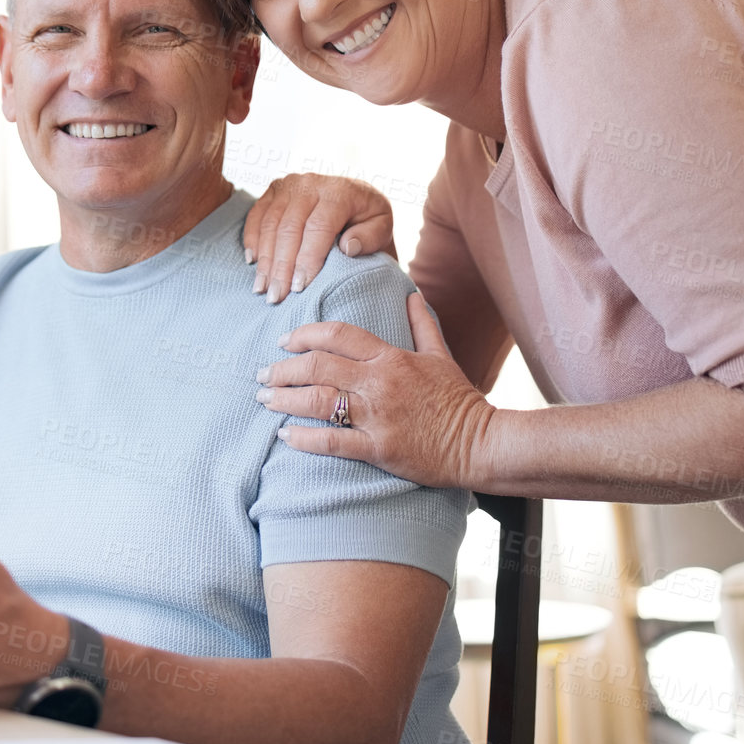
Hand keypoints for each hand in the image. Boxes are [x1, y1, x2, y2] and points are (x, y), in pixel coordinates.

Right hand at [243, 174, 394, 303]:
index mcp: (340, 191)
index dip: (307, 259)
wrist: (355, 197)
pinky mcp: (274, 189)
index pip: (318, 227)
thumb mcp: (382, 227)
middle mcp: (311, 183)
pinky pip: (257, 215)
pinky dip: (252, 239)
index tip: (299, 288)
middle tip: (276, 297)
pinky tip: (252, 262)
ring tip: (262, 288)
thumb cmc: (368, 220)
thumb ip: (370, 238)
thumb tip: (347, 247)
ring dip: (264, 259)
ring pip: (270, 224)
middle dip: (281, 266)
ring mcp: (289, 184)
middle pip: (289, 228)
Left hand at [255, 292, 493, 488]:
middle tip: (263, 375)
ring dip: (286, 399)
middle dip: (284, 369)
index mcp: (392, 357)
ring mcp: (378, 416)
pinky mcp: (379, 449)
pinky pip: (333, 441)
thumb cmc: (459, 400)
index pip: (338, 334)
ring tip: (266, 400)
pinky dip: (304, 438)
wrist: (480, 443)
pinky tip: (285, 435)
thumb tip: (412, 294)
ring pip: (320, 400)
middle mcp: (381, 382)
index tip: (285, 342)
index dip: (305, 334)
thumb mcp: (441, 356)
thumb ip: (422, 325)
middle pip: (320, 365)